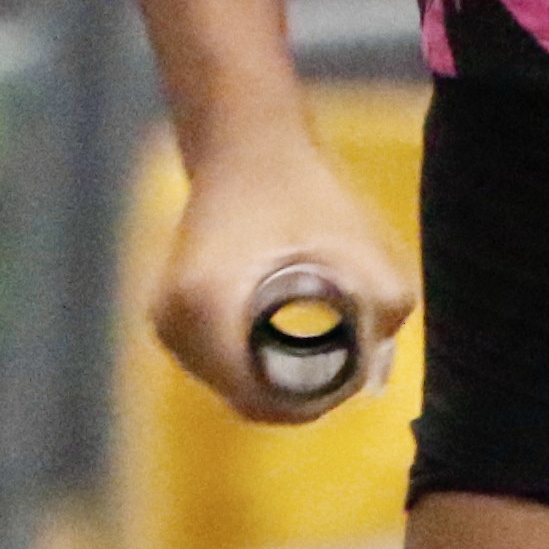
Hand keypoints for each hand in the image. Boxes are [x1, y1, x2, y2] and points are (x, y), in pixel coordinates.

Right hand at [148, 130, 417, 427]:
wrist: (243, 144)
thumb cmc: (302, 190)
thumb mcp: (361, 246)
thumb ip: (383, 310)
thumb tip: (377, 373)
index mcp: (206, 308)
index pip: (256, 398)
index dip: (310, 404)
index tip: (349, 380)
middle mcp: (174, 321)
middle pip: (243, 396)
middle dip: (297, 394)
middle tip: (346, 366)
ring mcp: (165, 321)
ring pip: (228, 384)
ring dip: (271, 380)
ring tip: (323, 353)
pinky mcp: (168, 316)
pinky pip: (215, 364)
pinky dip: (250, 363)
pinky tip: (286, 341)